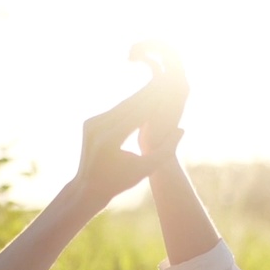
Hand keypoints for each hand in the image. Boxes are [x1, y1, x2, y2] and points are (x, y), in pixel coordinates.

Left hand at [73, 54, 184, 205]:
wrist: (87, 188)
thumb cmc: (119, 182)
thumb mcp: (145, 169)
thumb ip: (165, 151)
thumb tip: (181, 129)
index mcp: (110, 139)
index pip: (139, 115)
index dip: (157, 102)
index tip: (173, 93)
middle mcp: (97, 127)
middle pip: (130, 106)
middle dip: (151, 94)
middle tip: (168, 81)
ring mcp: (91, 123)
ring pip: (123, 105)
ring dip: (141, 96)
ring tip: (159, 87)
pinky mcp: (90, 122)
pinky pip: (115, 111)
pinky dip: (130, 105)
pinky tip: (144, 98)